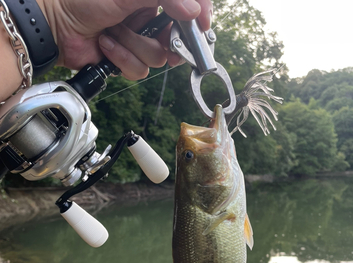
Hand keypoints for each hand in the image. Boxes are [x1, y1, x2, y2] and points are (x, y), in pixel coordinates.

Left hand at [38, 0, 212, 79]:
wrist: (55, 23)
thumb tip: (194, 10)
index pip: (187, 5)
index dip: (198, 15)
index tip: (202, 24)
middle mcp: (147, 17)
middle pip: (177, 37)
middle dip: (167, 39)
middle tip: (164, 38)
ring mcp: (137, 39)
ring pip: (157, 57)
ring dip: (134, 46)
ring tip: (114, 31)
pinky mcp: (126, 59)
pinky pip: (139, 70)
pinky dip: (122, 59)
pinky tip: (106, 44)